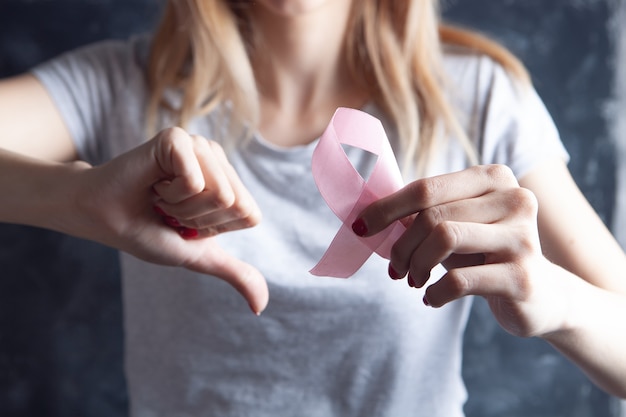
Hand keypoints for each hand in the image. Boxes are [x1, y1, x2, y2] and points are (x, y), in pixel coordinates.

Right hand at [70, 127, 267, 313]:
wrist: (104, 218)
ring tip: (160, 196)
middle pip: (235, 205)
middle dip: (197, 219)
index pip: (250, 216)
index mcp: (230, 182)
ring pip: (218, 194)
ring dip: (181, 208)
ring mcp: (199, 145)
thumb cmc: (149, 232)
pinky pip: (193, 182)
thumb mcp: (199, 255)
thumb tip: (261, 307)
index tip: (185, 220)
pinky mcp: (177, 138)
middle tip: (169, 208)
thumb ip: (234, 273)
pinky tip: (152, 184)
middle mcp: (218, 159)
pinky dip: (169, 194)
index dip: (214, 228)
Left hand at [354, 164, 562, 336]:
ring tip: (412, 279)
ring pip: (444, 238)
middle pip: (432, 215)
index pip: (427, 188)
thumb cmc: (486, 252)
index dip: (387, 208)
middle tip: (395, 267)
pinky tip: (431, 298)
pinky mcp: (521, 277)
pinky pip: (459, 281)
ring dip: (416, 264)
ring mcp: (522, 238)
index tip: (361, 226)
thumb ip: (423, 213)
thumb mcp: (457, 224)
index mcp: (494, 178)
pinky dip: (434, 292)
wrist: (542, 294)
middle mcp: (514, 200)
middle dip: (401, 245)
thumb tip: (369, 214)